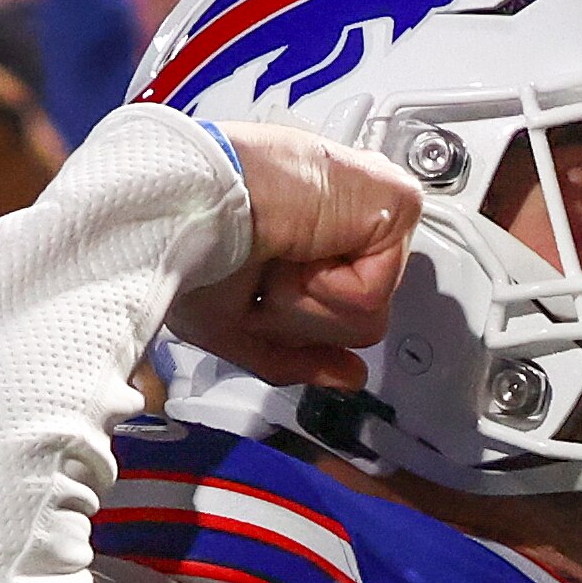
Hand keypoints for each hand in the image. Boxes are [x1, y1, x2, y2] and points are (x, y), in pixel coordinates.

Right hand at [167, 125, 420, 389]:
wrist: (182, 205)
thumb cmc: (181, 244)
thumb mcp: (229, 321)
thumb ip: (290, 355)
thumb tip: (350, 378)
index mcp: (311, 226)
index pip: (342, 303)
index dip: (308, 324)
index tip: (269, 304)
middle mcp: (348, 216)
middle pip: (354, 322)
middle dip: (297, 319)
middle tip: (259, 269)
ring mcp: (377, 208)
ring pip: (366, 319)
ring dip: (304, 306)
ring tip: (274, 257)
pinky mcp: (399, 204)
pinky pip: (373, 296)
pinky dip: (326, 289)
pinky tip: (299, 247)